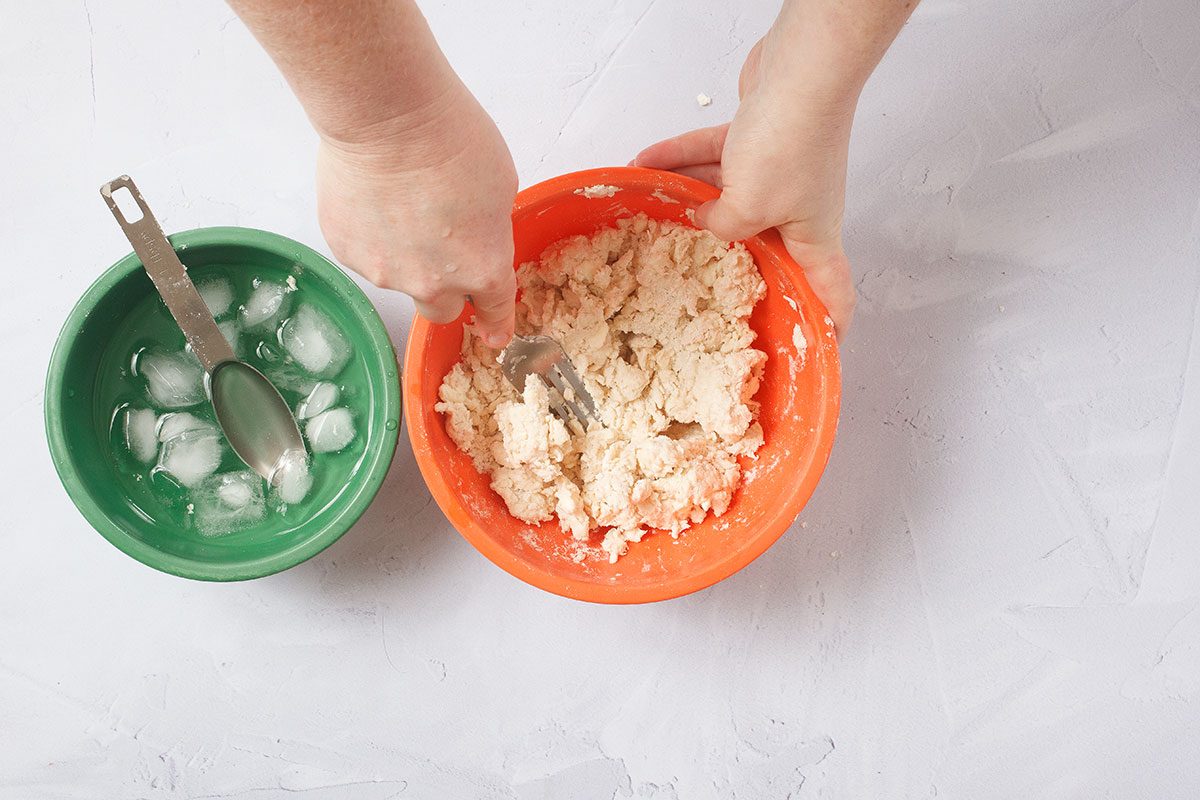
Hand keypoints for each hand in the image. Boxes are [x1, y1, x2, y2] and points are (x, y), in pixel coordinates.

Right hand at [316, 85, 518, 346]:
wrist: (387, 117)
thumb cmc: (450, 138)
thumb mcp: (500, 185)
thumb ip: (488, 228)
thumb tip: (471, 235)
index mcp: (482, 268)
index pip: (493, 312)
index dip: (495, 324)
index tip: (493, 334)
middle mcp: (434, 284)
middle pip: (441, 309)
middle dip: (444, 288)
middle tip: (438, 247)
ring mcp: (385, 272)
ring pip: (398, 277)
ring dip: (403, 253)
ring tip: (399, 200)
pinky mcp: (347, 252)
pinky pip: (364, 252)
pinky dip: (370, 232)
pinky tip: (373, 195)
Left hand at [633, 38, 857, 337]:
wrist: (802, 71)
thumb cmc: (792, 145)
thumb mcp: (749, 206)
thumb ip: (723, 227)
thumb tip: (706, 223)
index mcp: (814, 237)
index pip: (833, 291)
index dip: (830, 321)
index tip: (821, 346)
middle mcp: (800, 207)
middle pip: (766, 246)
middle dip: (732, 261)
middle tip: (702, 282)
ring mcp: (780, 171)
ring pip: (728, 196)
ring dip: (687, 197)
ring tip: (647, 207)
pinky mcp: (760, 136)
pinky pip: (713, 156)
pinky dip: (681, 159)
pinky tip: (645, 161)